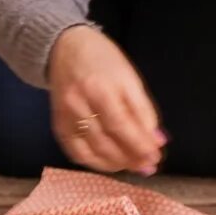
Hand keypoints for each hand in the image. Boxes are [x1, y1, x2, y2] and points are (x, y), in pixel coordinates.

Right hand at [47, 25, 164, 173]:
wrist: (64, 48)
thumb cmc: (103, 60)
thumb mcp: (129, 77)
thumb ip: (143, 109)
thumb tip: (156, 139)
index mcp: (102, 86)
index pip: (123, 124)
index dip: (141, 144)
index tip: (157, 155)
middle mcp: (81, 102)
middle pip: (108, 139)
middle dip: (132, 157)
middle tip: (149, 166)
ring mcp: (67, 115)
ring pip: (92, 149)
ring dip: (117, 163)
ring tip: (135, 167)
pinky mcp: (58, 124)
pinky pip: (76, 152)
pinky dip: (95, 162)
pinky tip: (111, 164)